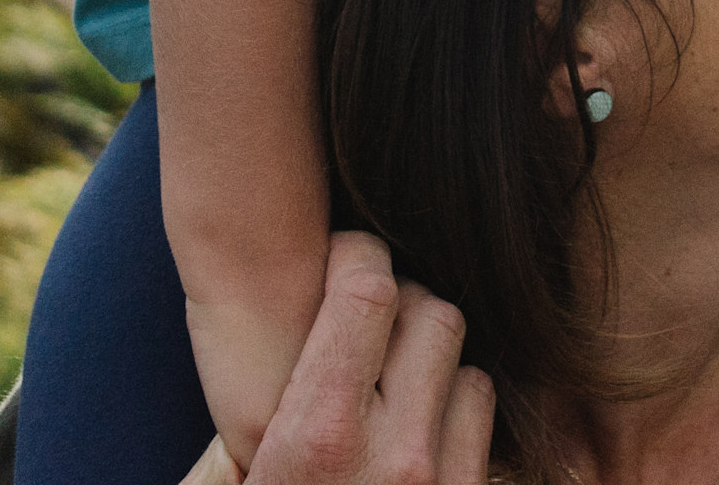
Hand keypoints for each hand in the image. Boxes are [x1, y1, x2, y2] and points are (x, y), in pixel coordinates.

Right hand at [201, 232, 494, 484]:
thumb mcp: (239, 483)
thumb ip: (234, 433)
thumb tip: (250, 359)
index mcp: (319, 438)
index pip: (368, 294)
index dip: (356, 257)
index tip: (341, 258)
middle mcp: (393, 453)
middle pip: (431, 315)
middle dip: (400, 303)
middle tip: (365, 317)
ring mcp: (443, 477)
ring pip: (466, 363)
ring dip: (431, 359)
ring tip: (390, 376)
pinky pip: (484, 416)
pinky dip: (454, 404)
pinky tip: (418, 418)